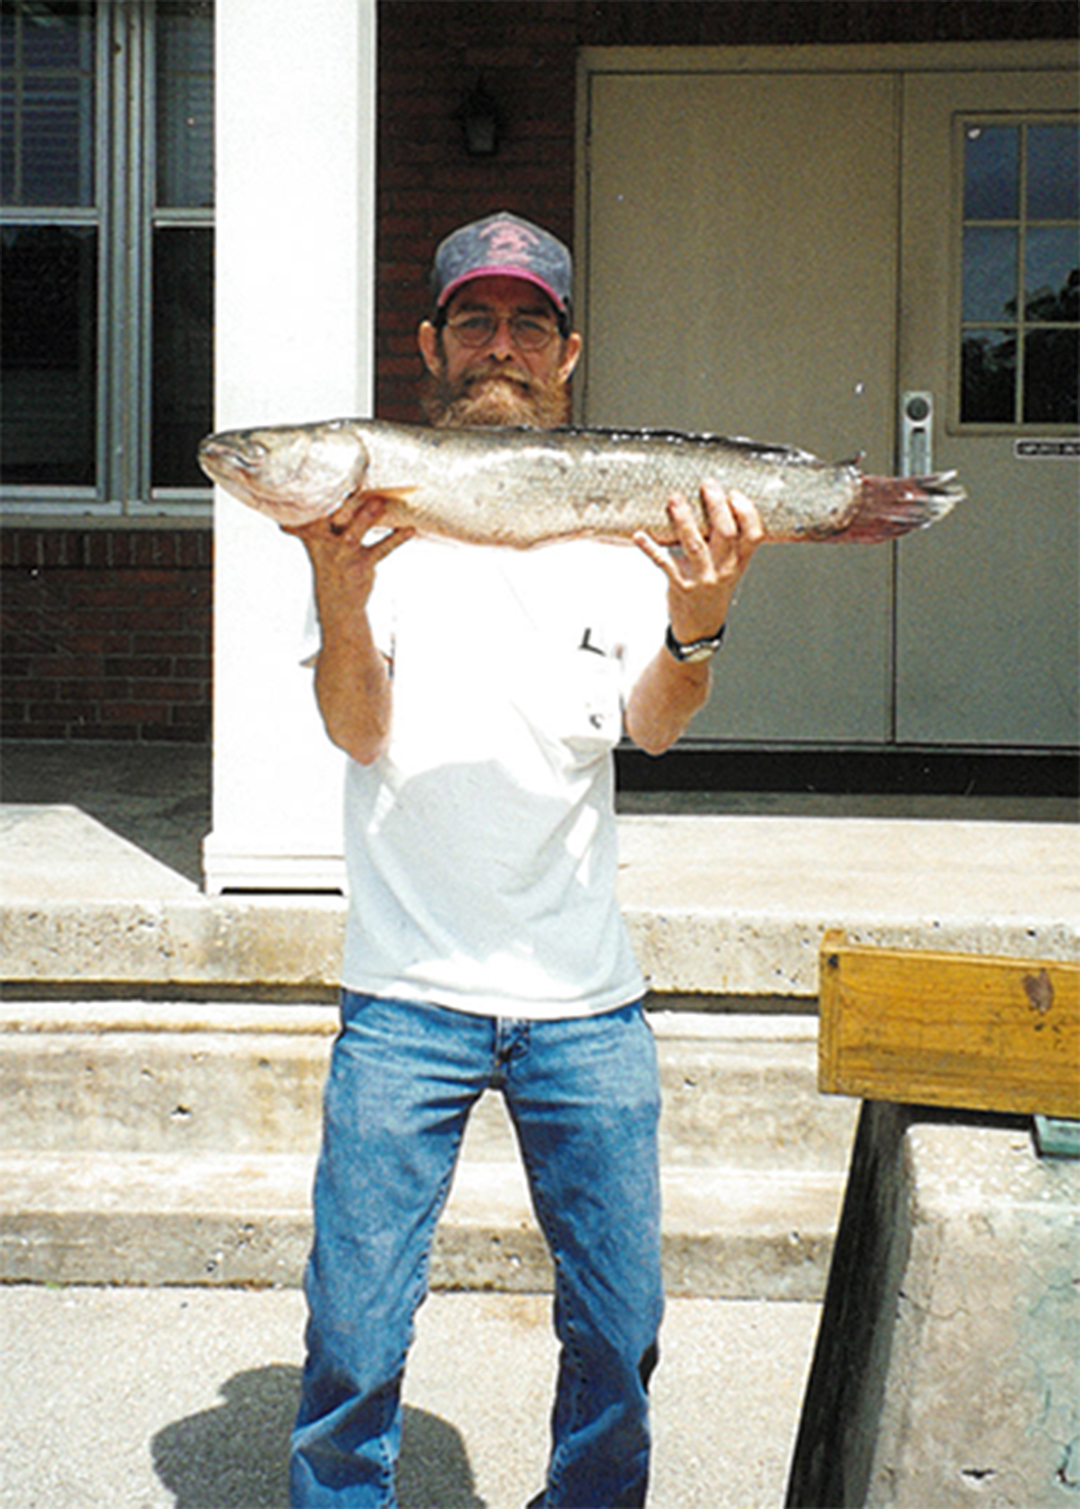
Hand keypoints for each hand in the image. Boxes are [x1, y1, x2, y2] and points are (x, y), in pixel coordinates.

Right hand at [284, 493, 413, 635]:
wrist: (338, 604)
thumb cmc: (331, 567)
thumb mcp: (316, 546)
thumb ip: (306, 529)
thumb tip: (283, 520)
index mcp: (313, 535)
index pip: (311, 512)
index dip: (316, 496)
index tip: (324, 477)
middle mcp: (326, 544)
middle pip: (331, 520)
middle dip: (340, 505)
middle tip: (352, 485)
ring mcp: (344, 555)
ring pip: (354, 534)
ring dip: (367, 518)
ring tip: (381, 503)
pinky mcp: (362, 565)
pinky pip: (381, 549)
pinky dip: (397, 538)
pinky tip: (409, 529)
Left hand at [634, 482, 762, 645]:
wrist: (700, 626)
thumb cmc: (712, 589)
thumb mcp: (729, 567)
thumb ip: (728, 541)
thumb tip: (716, 500)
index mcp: (740, 562)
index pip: (754, 535)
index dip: (747, 513)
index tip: (734, 494)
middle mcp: (724, 570)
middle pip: (726, 534)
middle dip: (715, 506)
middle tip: (706, 485)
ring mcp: (703, 579)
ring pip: (695, 545)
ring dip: (684, 521)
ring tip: (675, 500)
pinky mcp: (680, 586)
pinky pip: (664, 563)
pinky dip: (650, 548)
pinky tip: (640, 535)